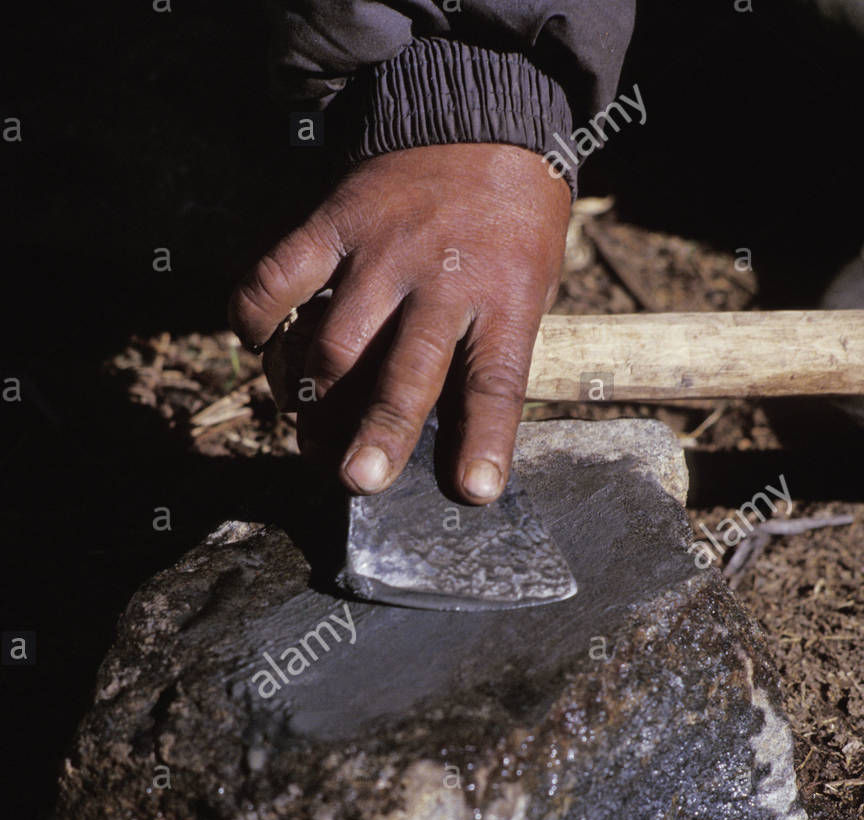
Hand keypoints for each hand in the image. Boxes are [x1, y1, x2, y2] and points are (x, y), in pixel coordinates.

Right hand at [228, 143, 569, 502]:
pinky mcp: (333, 220)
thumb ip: (493, 352)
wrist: (483, 111)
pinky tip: (257, 344)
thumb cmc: (512, 223)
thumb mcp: (533, 285)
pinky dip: (256, 315)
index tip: (474, 491)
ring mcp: (382, 249)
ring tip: (306, 440)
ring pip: (334, 341)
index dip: (485, 440)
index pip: (496, 382)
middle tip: (357, 482)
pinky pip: (278, 274)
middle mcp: (442, 277)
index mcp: (506, 297)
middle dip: (379, 433)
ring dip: (312, 401)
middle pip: (406, 372)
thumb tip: (453, 444)